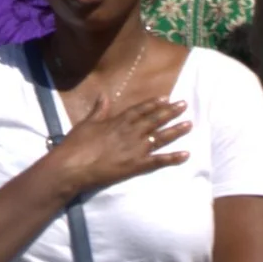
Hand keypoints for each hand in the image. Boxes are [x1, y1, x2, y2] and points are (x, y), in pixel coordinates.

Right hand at [45, 95, 189, 200]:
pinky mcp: (136, 165)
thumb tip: (104, 95)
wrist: (73, 166)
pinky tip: (186, 155)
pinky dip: (173, 158)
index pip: (140, 110)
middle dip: (170, 112)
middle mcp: (130, 132)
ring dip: (176, 131)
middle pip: (154, 120)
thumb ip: (99, 110)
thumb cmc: (76, 144)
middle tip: (184, 105)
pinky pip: (159, 161)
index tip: (166, 98)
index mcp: (118, 121)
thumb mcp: (87, 123)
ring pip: (160, 137)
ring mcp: (135, 149)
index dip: (154, 104)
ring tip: (189, 125)